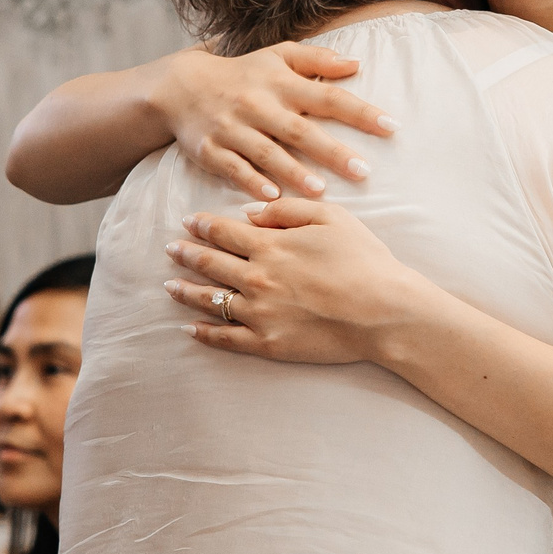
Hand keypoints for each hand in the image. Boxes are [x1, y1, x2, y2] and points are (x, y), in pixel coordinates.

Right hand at [151, 44, 393, 202]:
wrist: (181, 86)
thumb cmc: (243, 74)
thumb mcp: (278, 56)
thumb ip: (318, 60)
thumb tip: (357, 64)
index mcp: (281, 83)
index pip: (328, 97)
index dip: (360, 111)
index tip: (391, 126)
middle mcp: (258, 105)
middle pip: (300, 130)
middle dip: (332, 151)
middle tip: (364, 171)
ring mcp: (233, 128)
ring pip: (266, 152)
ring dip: (293, 172)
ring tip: (321, 190)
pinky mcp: (211, 150)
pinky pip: (233, 169)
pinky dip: (251, 183)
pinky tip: (271, 198)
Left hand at [165, 198, 437, 364]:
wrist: (383, 312)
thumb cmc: (364, 260)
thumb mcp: (331, 217)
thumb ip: (287, 209)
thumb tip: (250, 213)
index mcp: (271, 246)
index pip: (224, 232)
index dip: (203, 225)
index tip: (188, 222)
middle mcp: (257, 279)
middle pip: (211, 264)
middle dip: (187, 254)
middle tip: (170, 249)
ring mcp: (260, 314)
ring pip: (212, 301)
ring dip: (187, 291)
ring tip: (170, 286)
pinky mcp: (268, 343)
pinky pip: (226, 339)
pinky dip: (205, 333)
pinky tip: (191, 328)